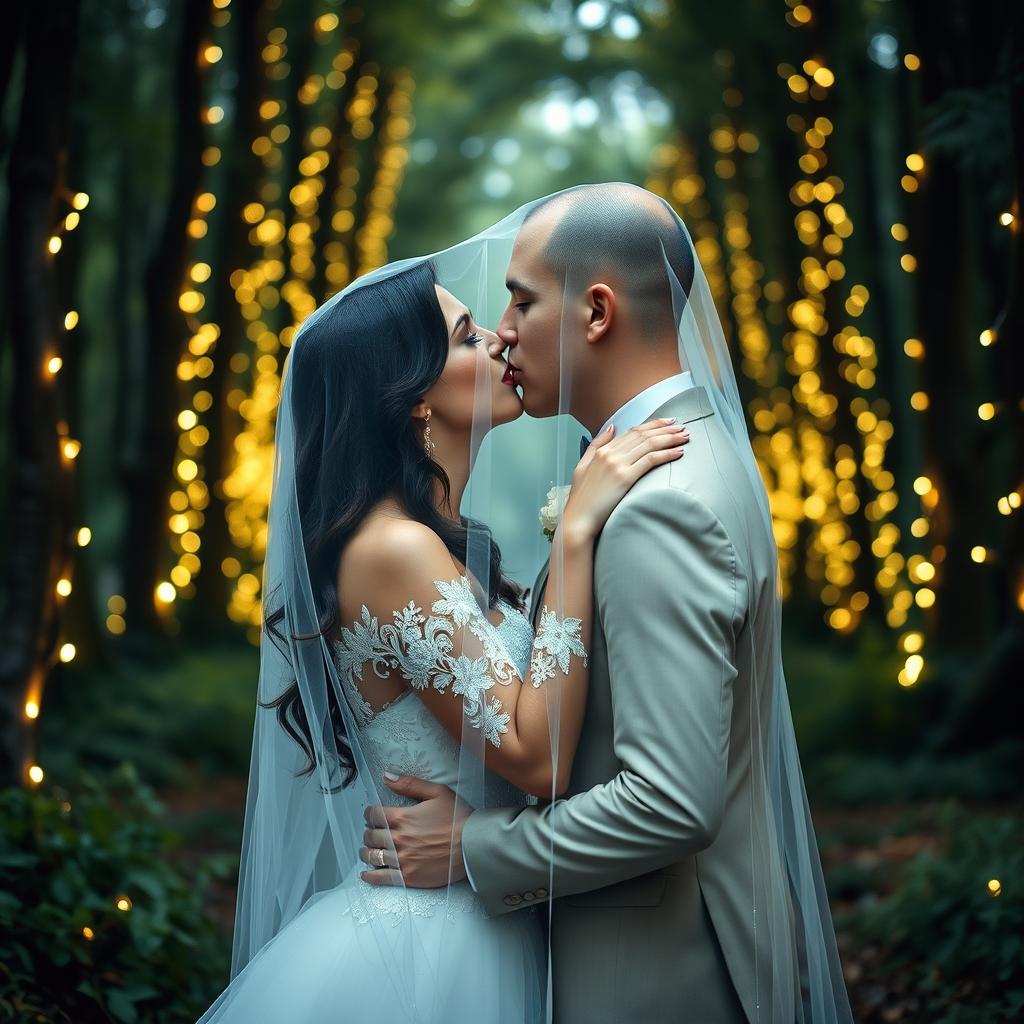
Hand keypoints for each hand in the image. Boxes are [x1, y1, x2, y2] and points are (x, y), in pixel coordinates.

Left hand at [359, 774, 472, 887]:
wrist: (474, 845)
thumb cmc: (458, 817)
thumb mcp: (437, 792)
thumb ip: (409, 784)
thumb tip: (386, 776)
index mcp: (402, 817)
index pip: (373, 814)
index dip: (369, 814)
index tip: (371, 815)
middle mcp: (398, 838)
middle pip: (370, 836)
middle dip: (368, 833)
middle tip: (371, 833)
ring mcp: (402, 859)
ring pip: (372, 856)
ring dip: (366, 852)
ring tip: (367, 851)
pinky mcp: (408, 877)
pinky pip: (382, 878)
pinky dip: (370, 876)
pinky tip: (367, 874)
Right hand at [561, 418, 689, 543]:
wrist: (578, 519)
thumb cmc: (581, 499)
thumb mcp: (582, 466)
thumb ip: (596, 445)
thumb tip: (612, 428)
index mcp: (601, 451)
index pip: (632, 431)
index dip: (652, 425)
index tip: (667, 422)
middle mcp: (610, 454)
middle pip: (643, 435)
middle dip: (665, 428)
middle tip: (682, 426)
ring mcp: (617, 464)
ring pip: (649, 444)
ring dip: (670, 438)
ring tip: (684, 436)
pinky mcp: (625, 478)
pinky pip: (650, 460)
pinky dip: (667, 454)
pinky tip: (678, 452)